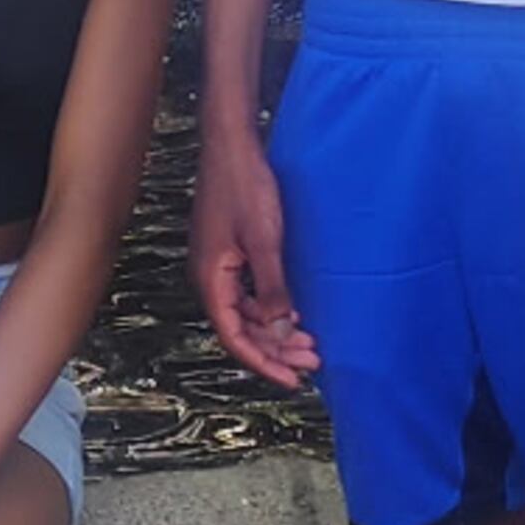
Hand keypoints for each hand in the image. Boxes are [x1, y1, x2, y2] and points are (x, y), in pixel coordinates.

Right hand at [192, 110, 317, 386]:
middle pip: (241, 328)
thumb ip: (271, 288)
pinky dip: (271, 308)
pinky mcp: (229, 252)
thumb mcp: (265, 241)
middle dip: (276, 349)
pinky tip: (294, 313)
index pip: (234, 336)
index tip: (293, 380)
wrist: (231, 145)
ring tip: (310, 343)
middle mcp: (210, 277)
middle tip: (314, 361)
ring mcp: (219, 265)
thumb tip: (278, 330)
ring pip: (246, 312)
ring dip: (275, 330)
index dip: (263, 362)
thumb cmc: (246, 187)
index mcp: (210, 279)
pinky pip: (248, 293)